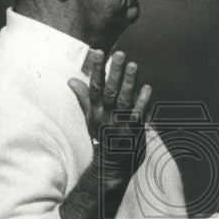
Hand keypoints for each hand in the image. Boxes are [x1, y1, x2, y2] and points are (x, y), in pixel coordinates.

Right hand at [68, 49, 150, 185]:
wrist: (111, 167)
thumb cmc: (102, 138)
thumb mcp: (90, 117)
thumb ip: (84, 97)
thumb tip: (71, 80)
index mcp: (95, 111)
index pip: (94, 87)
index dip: (96, 69)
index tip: (97, 51)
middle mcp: (106, 116)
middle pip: (110, 91)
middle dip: (114, 72)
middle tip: (120, 54)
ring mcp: (119, 124)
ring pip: (124, 101)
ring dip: (129, 83)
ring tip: (134, 65)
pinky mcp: (133, 133)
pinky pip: (137, 116)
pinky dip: (142, 102)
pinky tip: (147, 88)